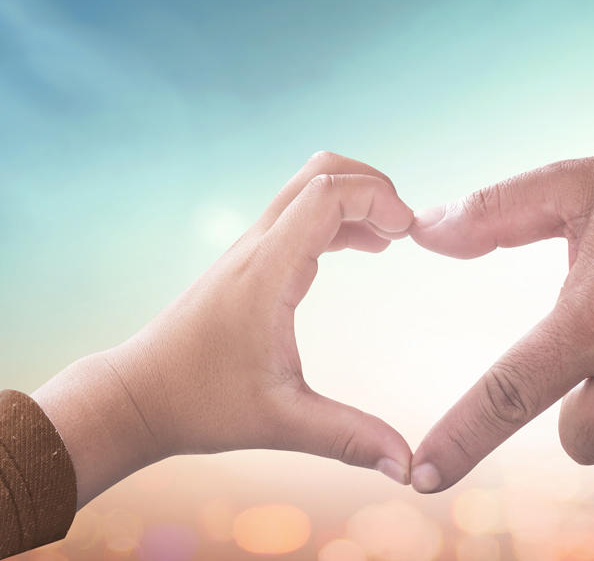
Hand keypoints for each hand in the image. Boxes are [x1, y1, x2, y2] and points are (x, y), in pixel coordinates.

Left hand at [34, 152, 414, 506]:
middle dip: (372, 184)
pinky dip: (339, 218)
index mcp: (267, 271)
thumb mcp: (282, 423)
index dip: (377, 197)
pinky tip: (364, 249)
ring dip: (356, 199)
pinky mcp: (250, 261)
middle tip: (407, 227)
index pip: (327, 193)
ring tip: (393, 238)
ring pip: (309, 188)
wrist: (138, 395)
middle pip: (319, 172)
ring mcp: (251, 249)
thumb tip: (408, 467)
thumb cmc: (200, 404)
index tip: (409, 233)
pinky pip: (301, 216)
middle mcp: (257, 247)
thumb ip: (349, 438)